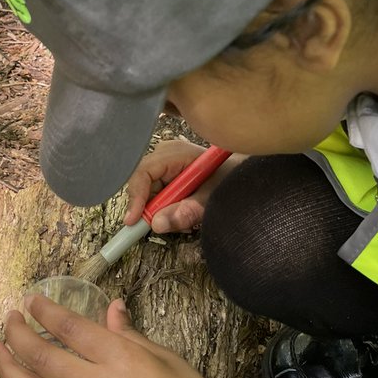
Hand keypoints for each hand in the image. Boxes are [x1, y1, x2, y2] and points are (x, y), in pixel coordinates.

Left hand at [0, 295, 255, 377]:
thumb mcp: (165, 358)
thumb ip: (128, 335)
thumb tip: (110, 308)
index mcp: (120, 361)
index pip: (70, 330)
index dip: (45, 312)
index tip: (32, 299)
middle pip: (41, 359)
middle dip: (17, 336)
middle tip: (8, 319)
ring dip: (8, 370)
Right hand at [125, 139, 244, 232]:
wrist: (243, 174)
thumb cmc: (231, 180)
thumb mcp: (212, 199)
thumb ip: (187, 211)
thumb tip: (157, 224)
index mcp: (177, 153)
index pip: (143, 172)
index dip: (135, 196)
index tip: (133, 220)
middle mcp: (167, 154)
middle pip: (142, 183)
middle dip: (149, 207)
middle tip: (162, 224)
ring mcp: (166, 163)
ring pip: (148, 191)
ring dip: (160, 209)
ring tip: (184, 216)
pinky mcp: (169, 173)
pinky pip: (157, 193)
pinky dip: (165, 207)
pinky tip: (183, 209)